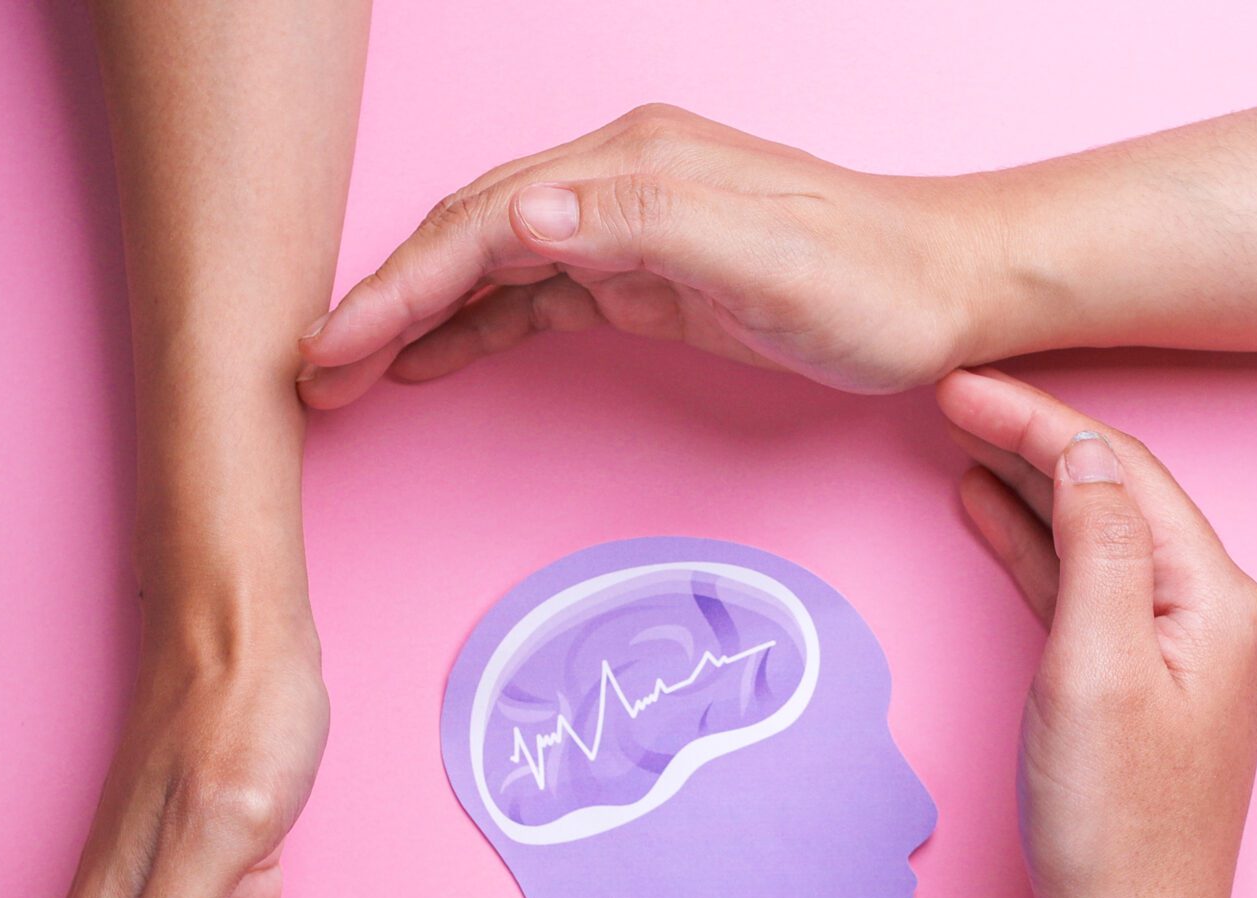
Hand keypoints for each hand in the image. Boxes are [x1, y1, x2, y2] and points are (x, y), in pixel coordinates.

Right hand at [298, 105, 1002, 405]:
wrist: (947, 294)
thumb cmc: (869, 282)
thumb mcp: (764, 256)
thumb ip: (646, 226)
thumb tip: (529, 216)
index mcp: (630, 166)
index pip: (481, 224)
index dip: (399, 286)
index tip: (334, 347)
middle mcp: (617, 182)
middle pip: (465, 237)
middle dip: (380, 300)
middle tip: (310, 371)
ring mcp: (628, 227)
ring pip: (488, 266)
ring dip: (413, 316)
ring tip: (342, 372)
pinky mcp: (645, 275)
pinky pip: (532, 297)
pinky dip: (472, 327)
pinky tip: (428, 359)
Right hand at [937, 369, 1256, 897]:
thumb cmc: (1114, 826)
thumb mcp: (1094, 670)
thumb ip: (1097, 552)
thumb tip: (1088, 458)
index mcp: (1218, 601)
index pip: (1122, 473)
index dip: (1038, 422)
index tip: (961, 387)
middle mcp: (1220, 615)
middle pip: (1118, 495)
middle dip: (1034, 443)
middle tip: (952, 398)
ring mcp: (1191, 652)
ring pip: (1102, 539)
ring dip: (1032, 490)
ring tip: (960, 443)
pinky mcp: (1153, 687)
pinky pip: (1094, 591)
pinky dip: (1041, 551)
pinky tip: (992, 519)